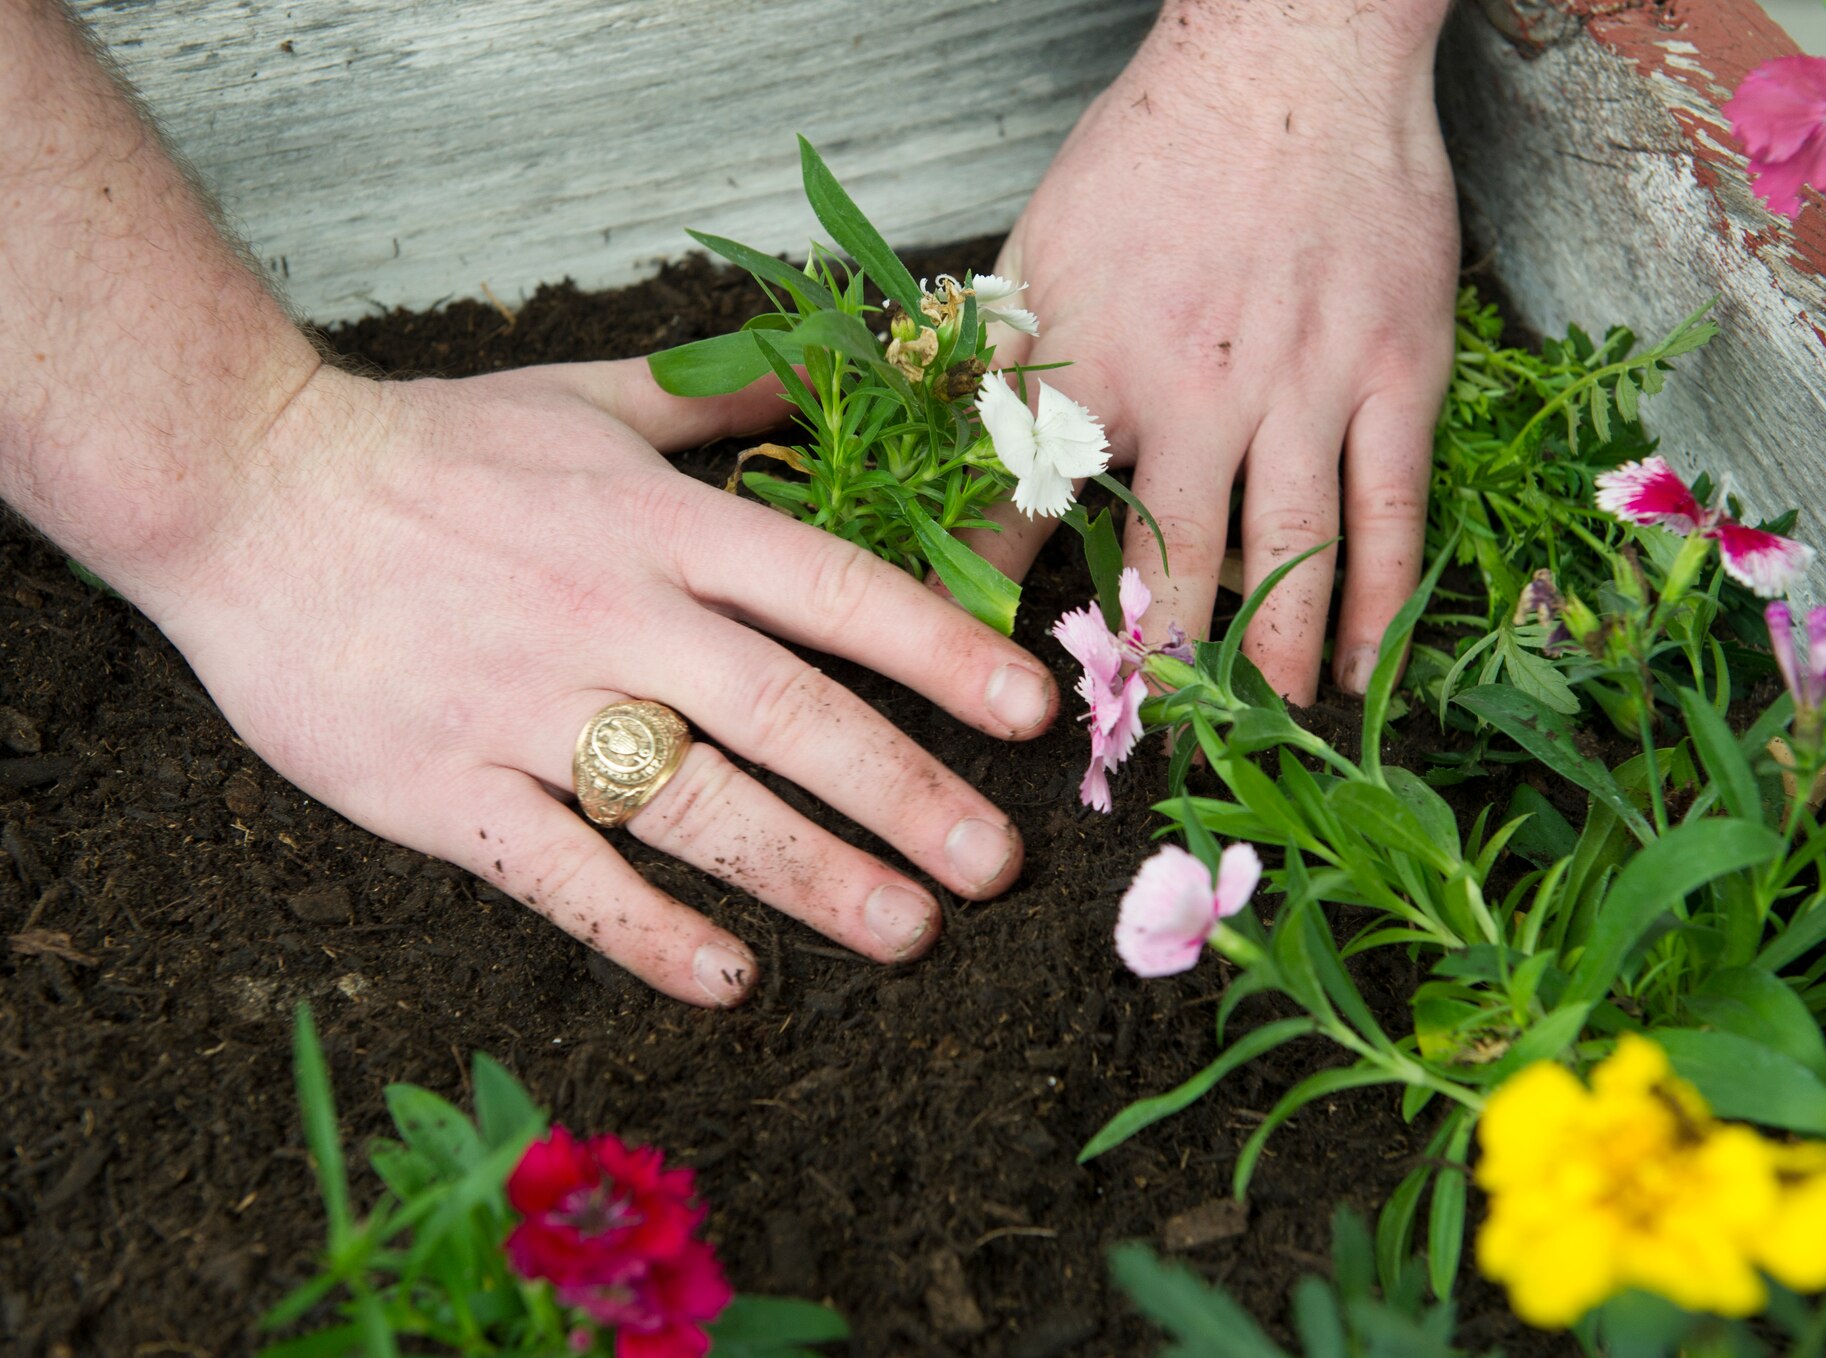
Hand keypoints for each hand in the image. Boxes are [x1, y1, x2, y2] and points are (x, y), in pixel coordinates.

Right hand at [133, 361, 1056, 1005]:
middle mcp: (609, 613)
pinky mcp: (441, 785)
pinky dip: (644, 930)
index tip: (1029, 710)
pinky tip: (727, 979)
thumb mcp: (584, 396)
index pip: (831, 590)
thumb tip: (821, 377)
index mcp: (656, 522)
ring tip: (906, 931)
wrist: (241, 487)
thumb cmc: (426, 448)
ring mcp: (524, 706)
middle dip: (907, 792)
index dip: (940, 650)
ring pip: (693, 805)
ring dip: (810, 874)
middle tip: (999, 864)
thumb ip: (714, 399)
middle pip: (788, 715)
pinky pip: (560, 873)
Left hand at [978, 0, 1457, 700]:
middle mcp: (1196, 390)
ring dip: (1267, 661)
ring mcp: (1306, 388)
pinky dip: (1374, 602)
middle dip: (1151, 672)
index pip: (1025, 514)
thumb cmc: (1151, 156)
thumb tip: (935, 462)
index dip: (999, 612)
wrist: (1289, 60)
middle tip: (1141, 755)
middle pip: (1167, 566)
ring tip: (1256, 736)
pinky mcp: (1396, 375)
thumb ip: (996, 369)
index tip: (984, 693)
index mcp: (1094, 361)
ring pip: (1285, 558)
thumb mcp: (1037, 255)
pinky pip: (1389, 513)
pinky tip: (1358, 668)